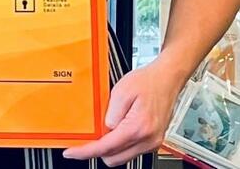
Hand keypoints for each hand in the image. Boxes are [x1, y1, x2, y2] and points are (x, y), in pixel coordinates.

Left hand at [63, 58, 184, 165]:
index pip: (106, 147)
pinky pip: (132, 150)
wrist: (167, 80)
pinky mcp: (153, 141)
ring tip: (105, 128)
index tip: (72, 152)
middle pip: (114, 158)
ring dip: (110, 148)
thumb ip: (110, 113)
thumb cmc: (147, 82)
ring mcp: (152, 143)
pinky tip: (116, 129)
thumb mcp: (121, 91)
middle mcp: (147, 140)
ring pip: (123, 157)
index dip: (86, 151)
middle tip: (88, 137)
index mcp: (137, 128)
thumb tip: (103, 129)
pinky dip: (121, 144)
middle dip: (98, 150)